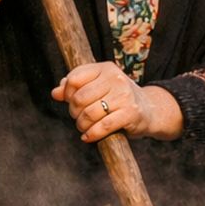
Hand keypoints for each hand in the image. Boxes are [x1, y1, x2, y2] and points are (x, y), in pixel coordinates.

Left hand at [51, 61, 181, 141]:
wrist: (150, 110)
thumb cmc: (118, 99)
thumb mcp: (98, 88)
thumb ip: (76, 88)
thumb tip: (55, 93)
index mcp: (105, 68)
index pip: (74, 79)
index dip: (67, 94)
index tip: (71, 102)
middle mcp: (115, 79)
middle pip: (80, 98)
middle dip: (74, 112)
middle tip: (79, 117)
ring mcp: (124, 96)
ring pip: (89, 113)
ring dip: (81, 125)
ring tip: (84, 127)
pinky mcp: (130, 113)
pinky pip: (103, 126)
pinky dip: (92, 134)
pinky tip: (88, 137)